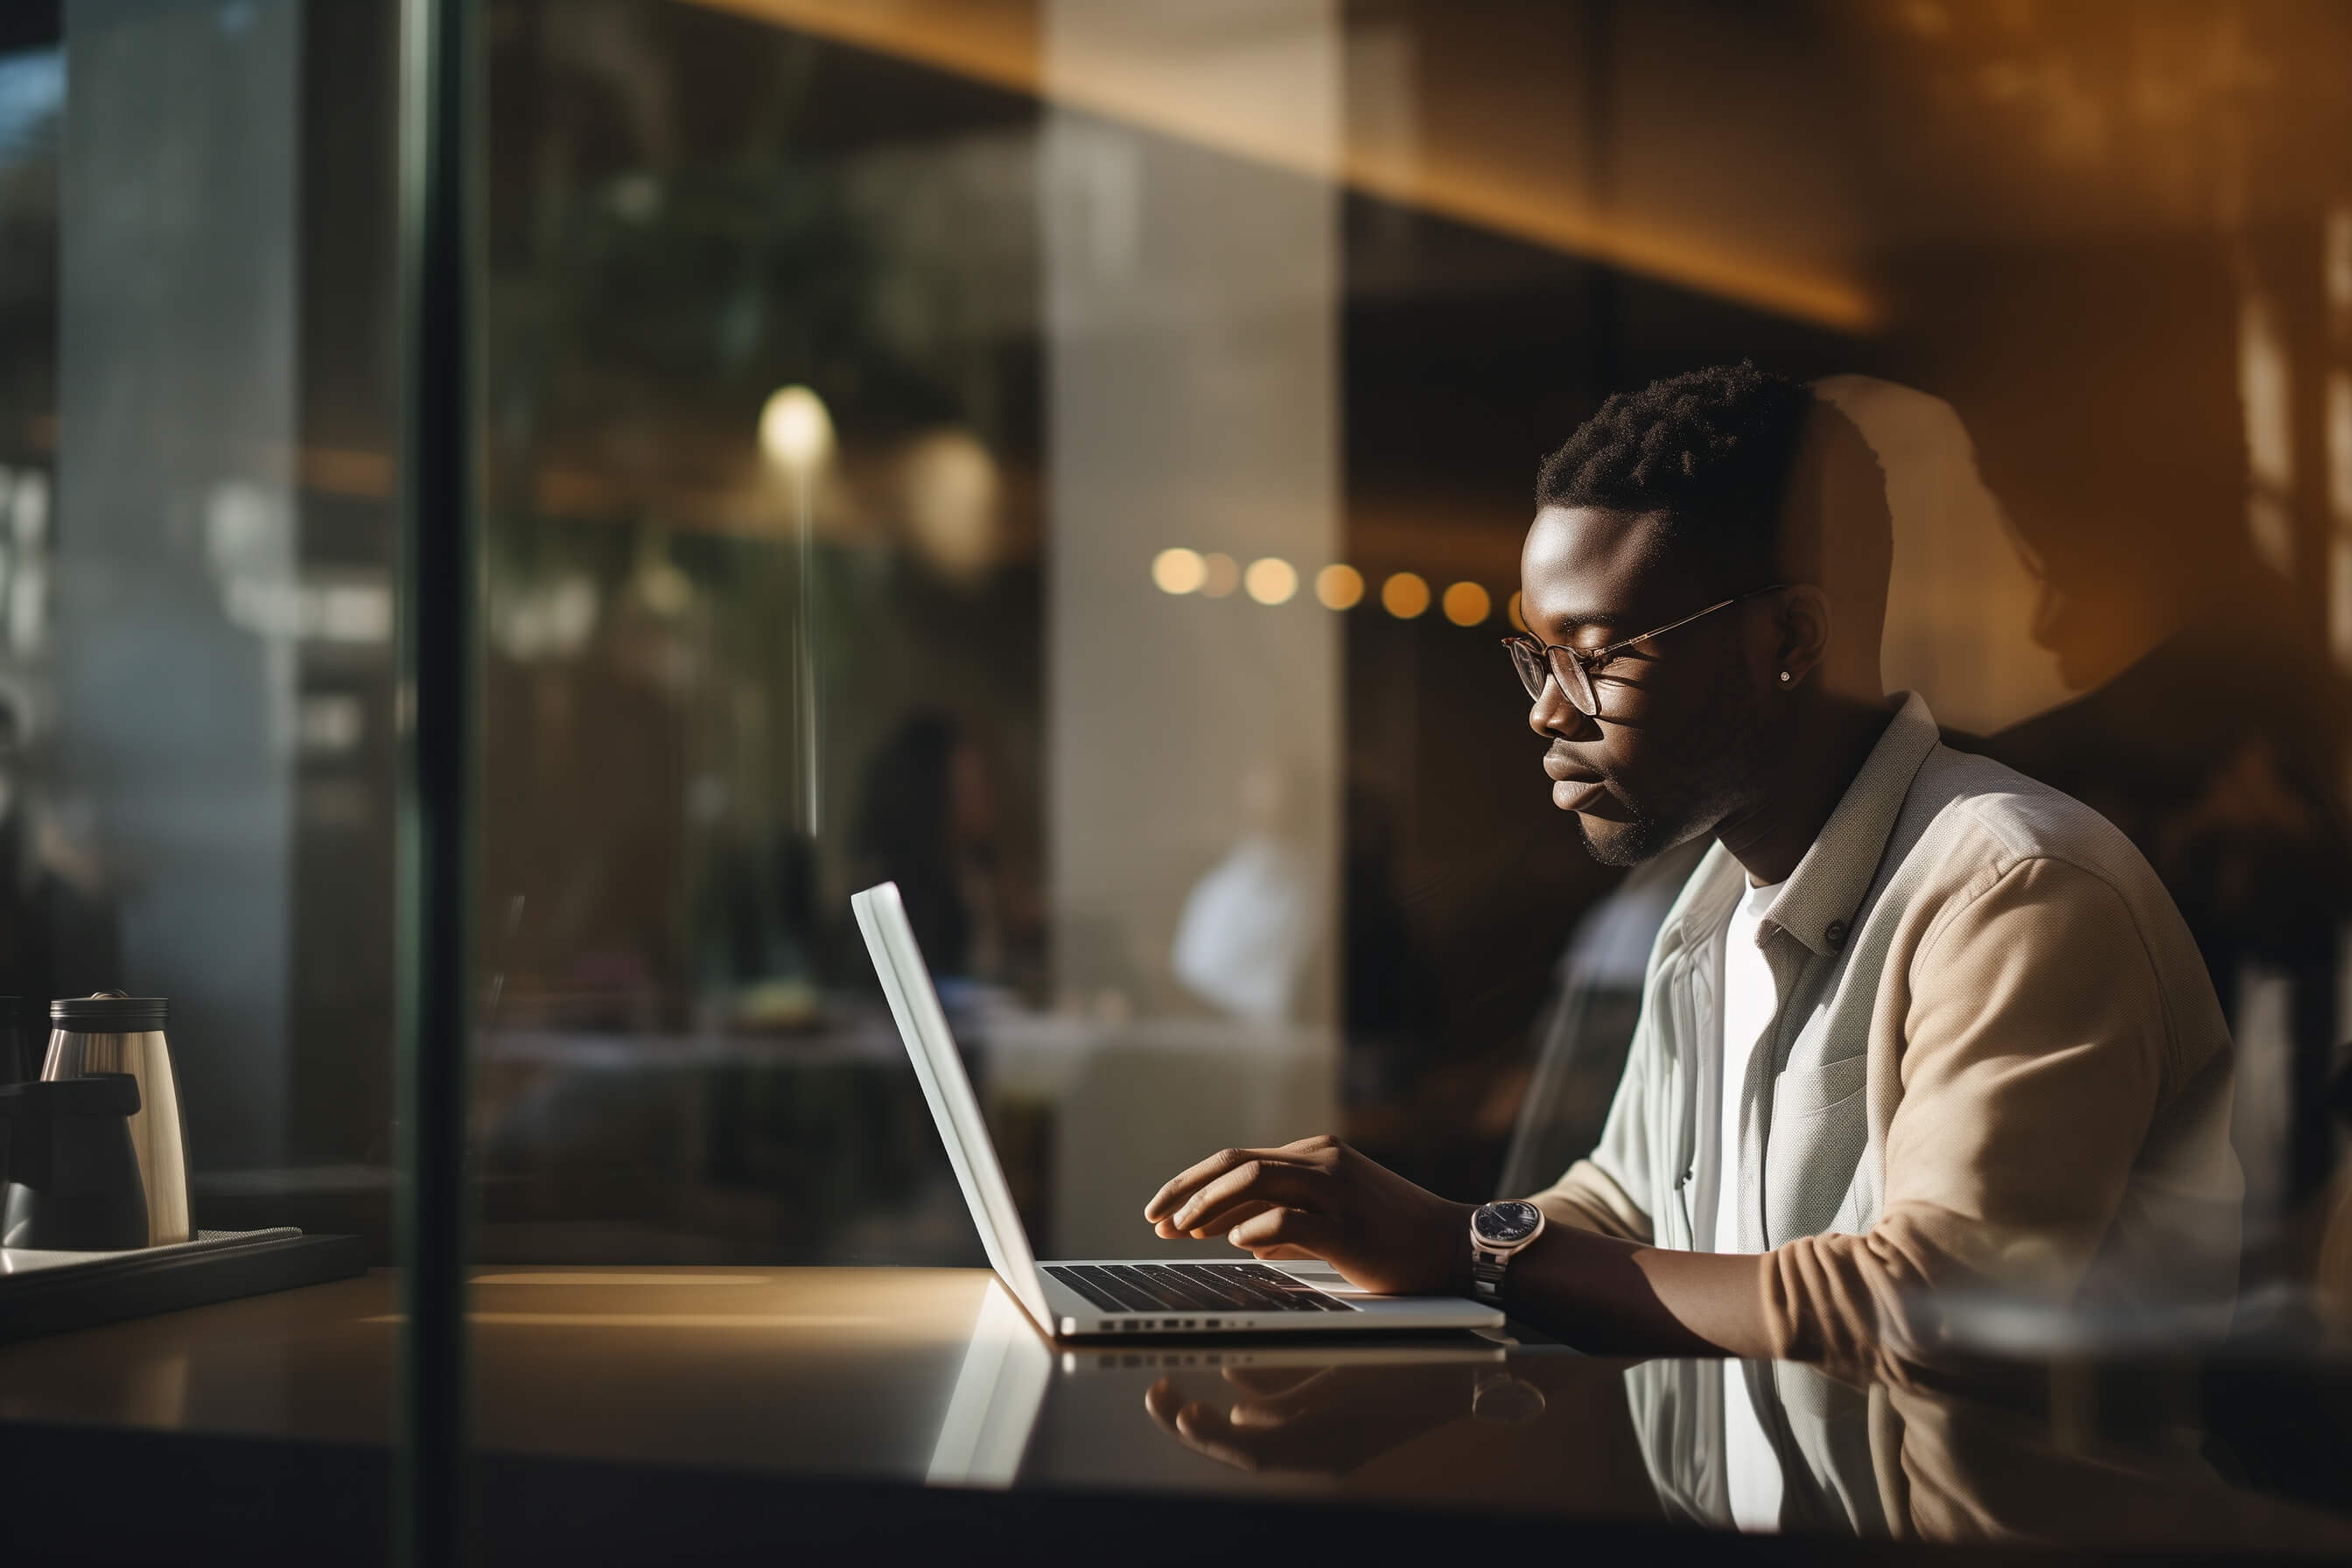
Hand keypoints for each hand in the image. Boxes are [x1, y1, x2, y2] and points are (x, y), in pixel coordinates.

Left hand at [1141, 1133, 1474, 1296]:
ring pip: (1253, 1181)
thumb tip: (1240, 1238)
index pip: (1238, 1161)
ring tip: (1182, 1232)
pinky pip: (1289, 1218)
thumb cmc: (1394, 1239)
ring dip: (1207, 1207)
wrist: (1455, 1248)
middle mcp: (1322, 1161)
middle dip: (1187, 1192)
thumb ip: (1286, 1223)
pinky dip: (1254, 1227)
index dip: (1193, 1185)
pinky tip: (1234, 1244)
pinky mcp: (1348, 1225)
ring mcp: (1336, 1190)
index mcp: (1316, 1154)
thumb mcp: (1333, 1219)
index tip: (1163, 1212)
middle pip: (1234, 1165)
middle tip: (1156, 1222)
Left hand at [1143, 1363, 1470, 1474]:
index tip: (1181, 1411)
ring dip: (1221, 1419)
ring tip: (1177, 1395)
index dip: (1211, 1435)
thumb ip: (1287, 1392)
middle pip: (1244, 1449)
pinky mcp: (1335, 1434)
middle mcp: (1320, 1454)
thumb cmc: (1403, 1375)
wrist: (1459, 1385)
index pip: (1251, 1452)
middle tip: (1159, 1397)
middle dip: (1198, 1427)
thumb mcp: (1339, 1374)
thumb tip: (1235, 1397)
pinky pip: (1285, 1426)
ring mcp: (1327, 1447)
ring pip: (1259, 1437)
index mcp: (1322, 1446)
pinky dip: (1258, 1404)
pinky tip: (1235, 1378)